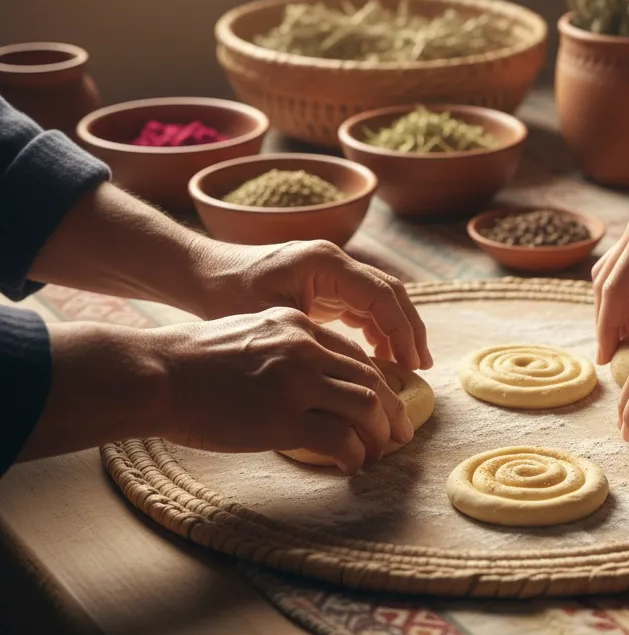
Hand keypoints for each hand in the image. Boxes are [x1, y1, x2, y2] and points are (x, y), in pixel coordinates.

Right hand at [156, 307, 412, 471]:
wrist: (157, 373)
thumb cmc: (190, 361)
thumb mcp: (247, 334)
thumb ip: (283, 350)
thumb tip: (307, 380)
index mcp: (298, 326)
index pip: (354, 356)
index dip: (377, 383)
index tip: (384, 405)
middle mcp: (306, 349)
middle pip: (370, 380)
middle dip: (392, 410)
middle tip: (401, 433)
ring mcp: (297, 383)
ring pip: (366, 406)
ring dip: (380, 433)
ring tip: (381, 452)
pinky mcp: (284, 419)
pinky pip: (340, 439)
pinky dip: (355, 454)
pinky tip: (352, 465)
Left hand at [196, 240, 431, 370]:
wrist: (200, 275)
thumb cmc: (225, 297)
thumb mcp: (268, 320)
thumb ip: (312, 340)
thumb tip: (355, 373)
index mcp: (325, 263)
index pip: (381, 296)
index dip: (401, 332)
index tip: (410, 366)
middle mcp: (335, 260)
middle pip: (390, 293)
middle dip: (410, 330)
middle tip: (421, 366)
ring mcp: (332, 270)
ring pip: (381, 298)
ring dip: (397, 329)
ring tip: (409, 366)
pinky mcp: (325, 283)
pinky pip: (363, 304)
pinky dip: (377, 329)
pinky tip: (380, 356)